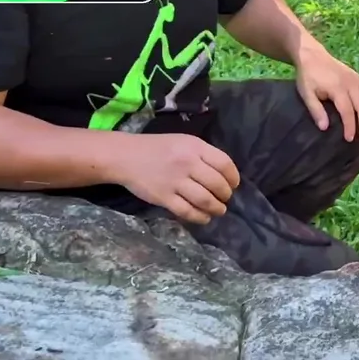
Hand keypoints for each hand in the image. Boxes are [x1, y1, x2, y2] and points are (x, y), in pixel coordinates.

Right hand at [113, 133, 239, 224]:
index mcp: (195, 147)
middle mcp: (187, 163)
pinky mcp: (163, 198)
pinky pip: (187, 211)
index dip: (233, 177)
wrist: (125, 157)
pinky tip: (204, 217)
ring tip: (219, 210)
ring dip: (216, 208)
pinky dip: (200, 217)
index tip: (233, 184)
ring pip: (205, 200)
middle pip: (217, 184)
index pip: (224, 164)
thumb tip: (224, 174)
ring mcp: (175, 182)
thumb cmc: (158, 148)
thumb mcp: (184, 142)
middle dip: (225, 195)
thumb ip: (203, 155)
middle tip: (225, 199)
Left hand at [295, 45, 358, 141]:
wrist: (313, 56)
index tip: (349, 139)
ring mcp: (356, 79)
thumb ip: (315, 110)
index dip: (350, 126)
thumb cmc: (308, 77)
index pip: (347, 110)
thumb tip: (324, 128)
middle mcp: (350, 83)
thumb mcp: (306, 94)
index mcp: (336, 88)